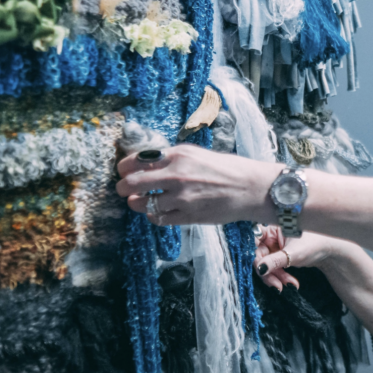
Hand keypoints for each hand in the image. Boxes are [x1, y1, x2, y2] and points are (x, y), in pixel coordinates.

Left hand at [116, 144, 282, 225]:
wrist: (251, 188)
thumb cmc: (227, 169)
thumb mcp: (197, 154)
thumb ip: (171, 158)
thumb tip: (145, 163)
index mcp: (178, 155)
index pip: (135, 160)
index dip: (123, 168)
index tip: (123, 171)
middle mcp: (176, 175)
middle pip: (130, 183)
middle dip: (121, 188)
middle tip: (123, 189)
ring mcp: (181, 198)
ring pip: (140, 204)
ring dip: (136, 203)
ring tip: (140, 201)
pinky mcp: (187, 216)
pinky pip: (157, 218)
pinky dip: (153, 215)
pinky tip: (159, 211)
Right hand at [254, 225, 343, 290]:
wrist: (330, 251)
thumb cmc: (314, 245)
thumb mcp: (294, 254)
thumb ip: (275, 261)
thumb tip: (259, 269)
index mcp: (272, 228)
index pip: (254, 241)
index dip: (255, 256)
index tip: (261, 269)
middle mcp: (271, 236)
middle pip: (260, 256)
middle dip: (269, 272)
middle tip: (277, 285)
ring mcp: (274, 247)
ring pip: (266, 265)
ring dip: (276, 277)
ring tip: (289, 284)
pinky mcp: (279, 256)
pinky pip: (273, 268)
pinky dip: (281, 277)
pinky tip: (291, 283)